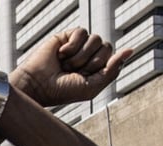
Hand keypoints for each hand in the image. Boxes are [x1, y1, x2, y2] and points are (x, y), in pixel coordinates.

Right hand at [11, 28, 130, 106]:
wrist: (37, 85)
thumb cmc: (61, 91)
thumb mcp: (91, 87)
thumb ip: (112, 70)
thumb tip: (130, 49)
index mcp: (97, 69)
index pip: (114, 58)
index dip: (103, 67)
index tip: (87, 75)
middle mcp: (89, 55)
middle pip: (107, 47)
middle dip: (91, 62)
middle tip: (74, 72)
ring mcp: (78, 46)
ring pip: (96, 39)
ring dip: (81, 56)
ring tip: (66, 65)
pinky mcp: (67, 37)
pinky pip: (82, 32)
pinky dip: (72, 46)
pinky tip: (61, 55)